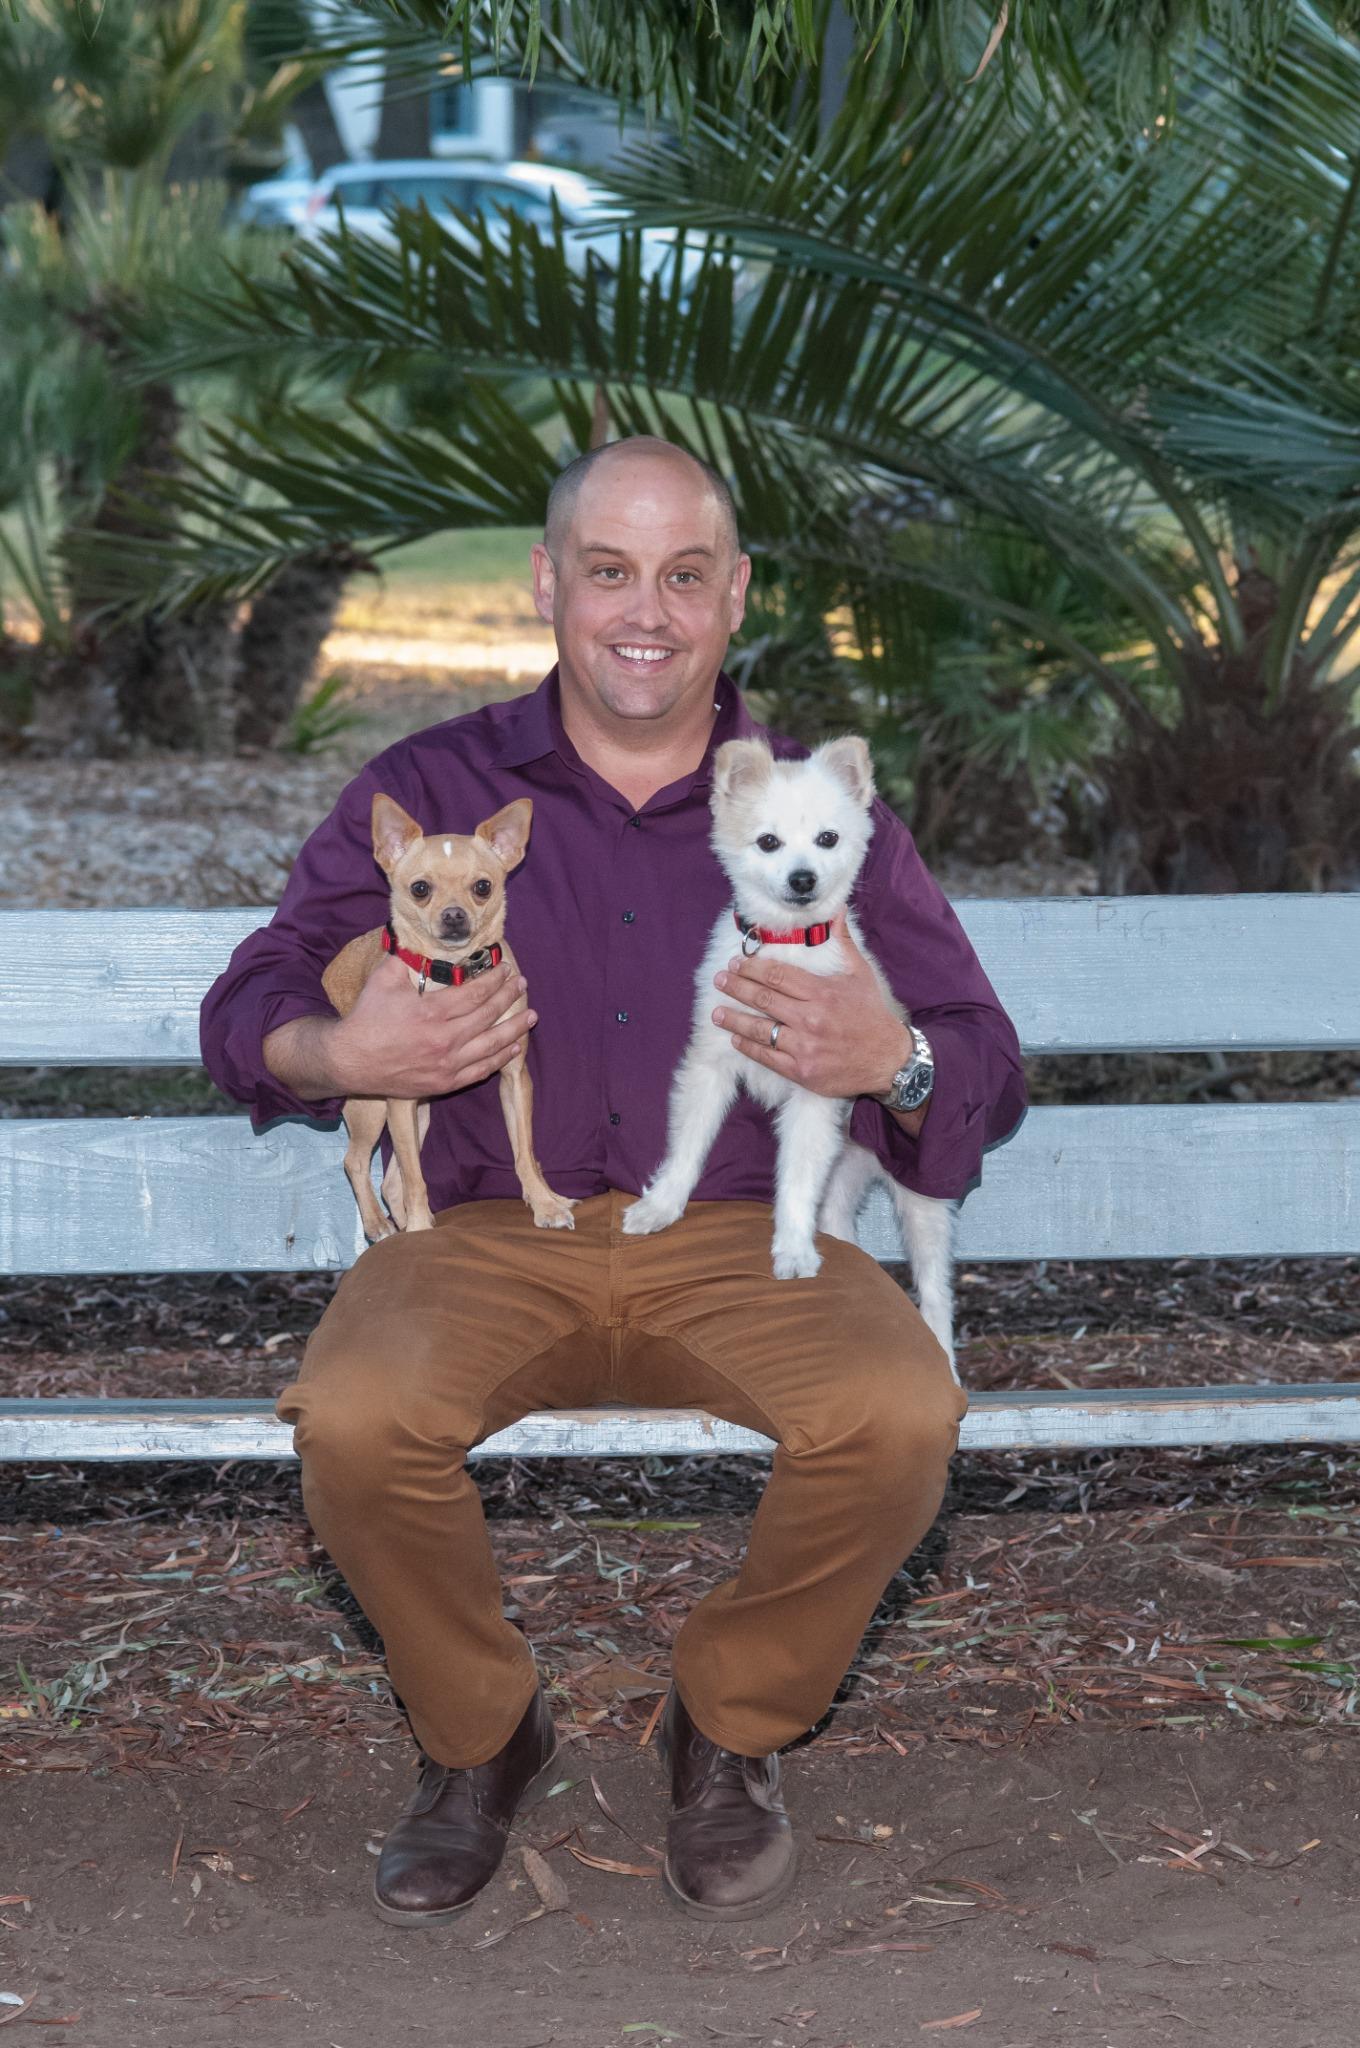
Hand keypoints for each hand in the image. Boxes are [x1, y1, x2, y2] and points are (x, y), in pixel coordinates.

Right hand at [266, 956, 534, 1101]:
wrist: (349, 1060)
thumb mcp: (384, 979)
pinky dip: (500, 1059)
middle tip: (522, 985)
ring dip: (515, 1029)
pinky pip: (480, 1071)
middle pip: (488, 1016)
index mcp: (432, 1012)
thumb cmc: (367, 1017)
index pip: (476, 993)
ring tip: (531, 1016)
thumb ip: (406, 957)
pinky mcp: (444, 1083)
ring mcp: (446, 1064)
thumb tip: (419, 934)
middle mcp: (444, 1039)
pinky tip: (514, 1048)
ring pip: (492, 1045)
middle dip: (509, 998)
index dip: (496, 980)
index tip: (508, 970)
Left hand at [711, 914, 912, 1100]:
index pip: (777, 976)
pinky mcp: (802, 1072)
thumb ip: (843, 942)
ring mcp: (805, 1047)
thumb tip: (836, 910)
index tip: (736, 963)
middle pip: (763, 999)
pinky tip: (736, 1038)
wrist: (889, 1060)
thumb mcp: (860, 974)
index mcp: (822, 992)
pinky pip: (767, 1057)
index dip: (752, 968)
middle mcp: (811, 1019)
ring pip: (760, 1030)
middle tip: (719, 980)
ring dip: (734, 1020)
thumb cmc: (872, 1014)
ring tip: (717, 1012)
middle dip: (737, 988)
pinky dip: (748, 1047)